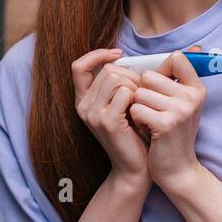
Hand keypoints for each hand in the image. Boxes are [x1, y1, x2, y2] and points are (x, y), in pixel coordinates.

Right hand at [71, 48, 149, 189]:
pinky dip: (138, 98)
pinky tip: (141, 113)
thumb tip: (121, 57)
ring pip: (116, 78)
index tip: (118, 54)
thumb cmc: (134, 134)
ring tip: (141, 104)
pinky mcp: (107, 121)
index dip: (97, 55)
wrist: (135, 167)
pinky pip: (124, 93)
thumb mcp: (120, 105)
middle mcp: (83, 106)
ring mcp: (93, 114)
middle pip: (107, 70)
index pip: (78, 65)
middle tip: (142, 93)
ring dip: (136, 86)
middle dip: (131, 75)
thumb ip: (116, 83)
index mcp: (83, 101)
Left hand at [129, 45, 206, 191]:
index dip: (158, 71)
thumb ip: (179, 78)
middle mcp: (192, 96)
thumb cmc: (172, 134)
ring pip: (139, 92)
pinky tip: (147, 131)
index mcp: (197, 88)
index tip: (157, 89)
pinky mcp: (166, 123)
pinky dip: (136, 120)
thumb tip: (193, 48)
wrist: (177, 169)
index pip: (176, 58)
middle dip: (142, 93)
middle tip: (151, 111)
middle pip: (149, 75)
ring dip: (137, 108)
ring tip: (149, 122)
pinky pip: (136, 108)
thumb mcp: (181, 104)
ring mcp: (181, 109)